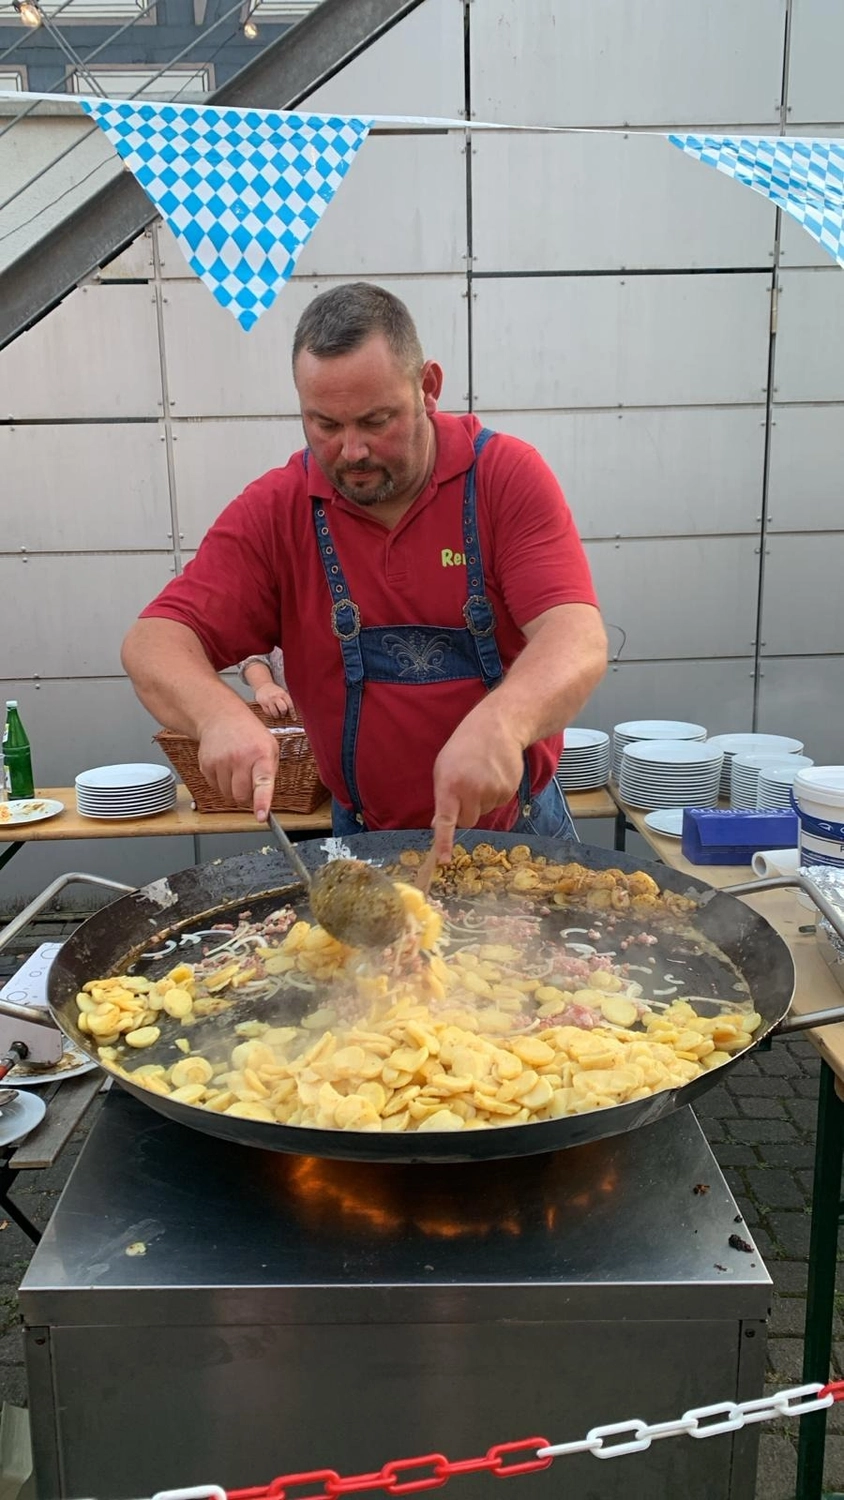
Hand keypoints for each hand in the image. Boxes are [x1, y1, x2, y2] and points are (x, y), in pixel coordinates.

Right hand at [197, 707, 279, 821]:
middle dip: (247, 797)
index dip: (262, 802)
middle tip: (249, 783)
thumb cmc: (249, 734)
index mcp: (261, 754)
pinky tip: (225, 767)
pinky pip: (215, 787)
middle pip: (241, 796)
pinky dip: (221, 783)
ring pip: (228, 795)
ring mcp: (221, 762)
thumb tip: (264, 799)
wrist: (221, 717)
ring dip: (233, 790)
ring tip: (236, 771)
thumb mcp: (270, 747)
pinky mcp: (206, 765)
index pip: (262, 783)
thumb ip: (269, 772)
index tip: (262, 816)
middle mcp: (240, 758)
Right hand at [255, 682, 293, 717]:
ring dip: (277, 716)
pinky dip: (270, 714)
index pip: (290, 705)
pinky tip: (271, 713)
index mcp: (283, 694)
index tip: (294, 718)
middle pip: (283, 709)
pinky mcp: (262, 703)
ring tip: (277, 715)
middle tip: (283, 715)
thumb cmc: (274, 690)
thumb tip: (293, 710)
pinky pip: (268, 712)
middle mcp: (276, 697)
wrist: (263, 685)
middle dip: (283, 714)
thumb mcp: (282, 692)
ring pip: (275, 713)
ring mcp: (269, 700)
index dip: (293, 713)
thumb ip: (287, 700)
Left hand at [431, 703, 524, 863]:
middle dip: (465, 810)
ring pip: (483, 812)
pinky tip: (494, 774)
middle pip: (467, 821)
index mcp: (449, 785)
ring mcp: (492, 792)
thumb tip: (439, 824)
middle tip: (466, 786)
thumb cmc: (464, 746)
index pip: (446, 820)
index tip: (443, 860)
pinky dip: (495, 794)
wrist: (498, 726)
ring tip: (481, 774)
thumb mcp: (443, 767)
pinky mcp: (508, 791)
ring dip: (481, 800)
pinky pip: (497, 804)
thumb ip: (442, 795)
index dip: (444, 842)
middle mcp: (471, 790)